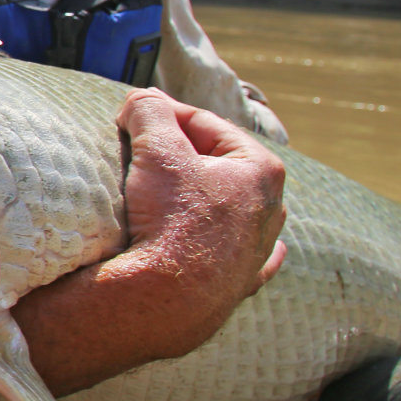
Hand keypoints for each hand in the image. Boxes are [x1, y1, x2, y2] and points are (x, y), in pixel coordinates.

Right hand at [108, 88, 288, 360]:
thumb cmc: (171, 220)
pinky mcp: (239, 283)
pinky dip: (237, 245)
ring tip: (162, 196)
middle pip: (219, 164)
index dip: (164, 115)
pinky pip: (247, 256)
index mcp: (261, 169)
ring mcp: (258, 249)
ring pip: (232, 207)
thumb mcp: (157, 151)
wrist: (165, 300)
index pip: (206, 123)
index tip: (130, 118)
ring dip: (200, 196)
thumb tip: (142, 100)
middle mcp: (270, 208)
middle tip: (141, 154)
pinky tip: (236, 243)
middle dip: (182, 155)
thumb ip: (150, 111)